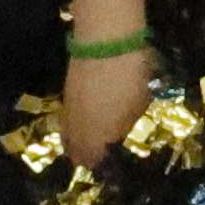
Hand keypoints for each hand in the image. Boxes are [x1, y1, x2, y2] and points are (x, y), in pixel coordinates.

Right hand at [61, 44, 155, 162]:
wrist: (106, 38)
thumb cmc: (130, 77)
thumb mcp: (138, 107)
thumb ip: (126, 128)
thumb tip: (117, 138)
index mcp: (94, 138)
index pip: (91, 161)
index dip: (101, 166)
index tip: (112, 166)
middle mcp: (75, 127)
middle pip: (74, 149)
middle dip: (85, 154)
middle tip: (101, 154)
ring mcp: (68, 106)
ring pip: (68, 131)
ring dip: (79, 136)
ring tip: (95, 135)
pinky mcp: (66, 88)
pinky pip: (69, 114)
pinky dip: (77, 119)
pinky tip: (90, 114)